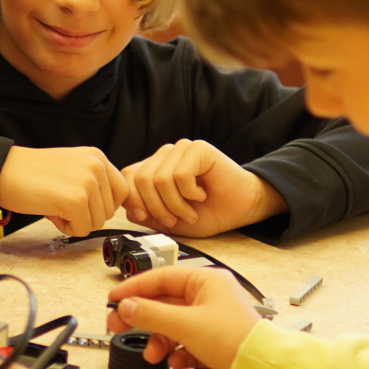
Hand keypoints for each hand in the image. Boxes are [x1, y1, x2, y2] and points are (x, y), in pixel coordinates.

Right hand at [0, 146, 129, 236]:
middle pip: (110, 211)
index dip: (103, 205)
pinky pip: (82, 230)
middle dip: (87, 215)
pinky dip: (65, 227)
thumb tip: (107, 210)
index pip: (121, 192)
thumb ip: (92, 183)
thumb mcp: (71, 168)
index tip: (85, 207)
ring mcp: (88, 183)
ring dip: (75, 221)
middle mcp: (97, 166)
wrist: (2, 170)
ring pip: (97, 222)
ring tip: (54, 204)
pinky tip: (50, 211)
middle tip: (61, 203)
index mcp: (97, 157)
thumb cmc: (31, 174)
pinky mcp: (76, 200)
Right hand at [106, 266, 259, 368]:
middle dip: (142, 317)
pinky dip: (177, 352)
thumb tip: (126, 307)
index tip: (114, 298)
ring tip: (153, 355)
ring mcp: (212, 320)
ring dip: (160, 340)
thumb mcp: (185, 324)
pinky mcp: (214, 341)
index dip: (135, 288)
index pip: (162, 277)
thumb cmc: (233, 339)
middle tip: (117, 325)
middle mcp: (210, 297)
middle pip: (165, 302)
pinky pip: (186, 342)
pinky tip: (177, 361)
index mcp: (206, 281)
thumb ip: (150, 314)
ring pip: (174, 325)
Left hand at [121, 139, 284, 236]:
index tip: (145, 218)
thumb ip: (147, 213)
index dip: (133, 201)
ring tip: (191, 211)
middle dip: (157, 208)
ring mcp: (181, 149)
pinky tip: (201, 194)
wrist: (241, 208)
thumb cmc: (208, 213)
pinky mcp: (198, 148)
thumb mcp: (170, 220)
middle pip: (141, 180)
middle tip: (175, 220)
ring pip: (160, 179)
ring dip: (175, 204)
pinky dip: (190, 193)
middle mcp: (165, 155)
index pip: (127, 178)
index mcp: (154, 168)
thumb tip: (129, 209)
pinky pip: (180, 175)